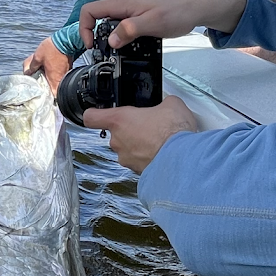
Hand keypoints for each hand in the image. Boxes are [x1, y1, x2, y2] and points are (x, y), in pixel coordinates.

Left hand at [23, 37, 72, 94]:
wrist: (66, 40)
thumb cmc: (52, 49)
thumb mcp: (37, 57)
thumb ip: (32, 66)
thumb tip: (27, 73)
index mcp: (54, 78)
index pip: (53, 96)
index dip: (48, 98)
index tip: (42, 96)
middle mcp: (61, 78)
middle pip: (54, 89)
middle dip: (47, 88)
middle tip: (39, 85)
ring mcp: (65, 74)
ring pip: (57, 82)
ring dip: (51, 81)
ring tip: (42, 76)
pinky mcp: (68, 68)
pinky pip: (60, 75)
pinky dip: (54, 74)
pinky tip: (49, 70)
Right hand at [79, 0, 246, 48]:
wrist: (196, 6)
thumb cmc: (177, 11)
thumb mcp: (152, 23)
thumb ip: (129, 31)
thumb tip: (111, 41)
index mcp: (122, 4)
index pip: (89, 10)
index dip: (84, 28)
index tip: (92, 46)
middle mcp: (124, 6)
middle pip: (97, 18)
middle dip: (94, 35)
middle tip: (102, 52)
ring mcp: (132, 11)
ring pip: (110, 24)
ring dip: (109, 38)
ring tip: (116, 52)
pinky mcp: (140, 17)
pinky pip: (123, 27)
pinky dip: (122, 37)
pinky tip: (131, 47)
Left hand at [83, 96, 197, 173]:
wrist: (183, 159)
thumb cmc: (173, 133)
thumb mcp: (172, 105)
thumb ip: (163, 103)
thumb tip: (168, 104)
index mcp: (119, 120)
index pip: (91, 117)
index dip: (93, 114)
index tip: (96, 113)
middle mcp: (118, 141)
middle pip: (115, 134)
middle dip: (130, 130)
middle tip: (147, 126)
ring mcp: (126, 158)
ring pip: (127, 149)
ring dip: (139, 145)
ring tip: (158, 140)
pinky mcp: (137, 172)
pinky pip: (139, 162)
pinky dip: (148, 158)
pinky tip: (163, 152)